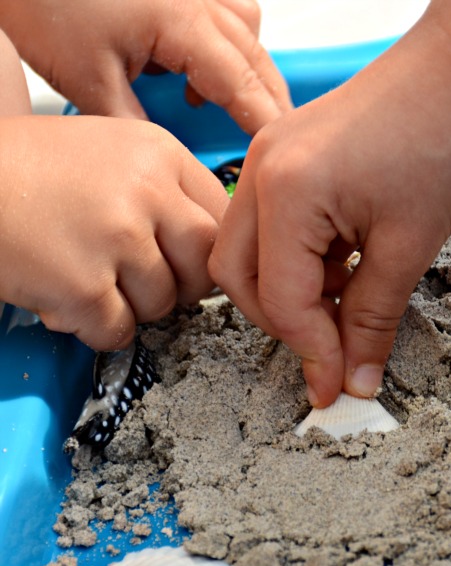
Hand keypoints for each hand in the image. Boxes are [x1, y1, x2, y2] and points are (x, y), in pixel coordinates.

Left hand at [0, 0, 290, 133]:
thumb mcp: (88, 77)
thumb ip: (134, 124)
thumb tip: (163, 160)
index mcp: (184, 24)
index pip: (244, 86)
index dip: (265, 125)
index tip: (279, 156)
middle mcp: (198, 3)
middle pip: (258, 60)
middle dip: (270, 104)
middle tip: (272, 143)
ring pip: (248, 33)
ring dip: (249, 71)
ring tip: (232, 105)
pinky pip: (225, 13)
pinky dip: (225, 43)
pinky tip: (196, 66)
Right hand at [0, 115, 227, 349]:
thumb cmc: (25, 167)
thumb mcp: (111, 149)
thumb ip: (164, 187)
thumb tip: (212, 241)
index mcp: (159, 152)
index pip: (223, 217)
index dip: (207, 250)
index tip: (190, 261)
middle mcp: (146, 191)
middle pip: (204, 265)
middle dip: (182, 285)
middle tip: (147, 281)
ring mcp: (117, 238)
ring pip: (163, 303)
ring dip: (131, 306)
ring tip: (93, 280)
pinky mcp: (83, 285)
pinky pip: (118, 330)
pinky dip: (97, 328)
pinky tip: (71, 302)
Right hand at [208, 46, 450, 406]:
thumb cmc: (447, 140)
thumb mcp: (409, 245)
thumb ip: (373, 320)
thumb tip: (355, 379)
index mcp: (286, 191)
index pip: (279, 299)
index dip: (312, 350)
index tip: (337, 386)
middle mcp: (262, 170)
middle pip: (239, 276)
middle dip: (285, 322)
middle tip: (335, 351)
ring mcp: (270, 156)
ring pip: (251, 251)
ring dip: (293, 290)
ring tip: (353, 302)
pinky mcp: (289, 153)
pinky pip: (274, 223)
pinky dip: (303, 258)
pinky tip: (349, 266)